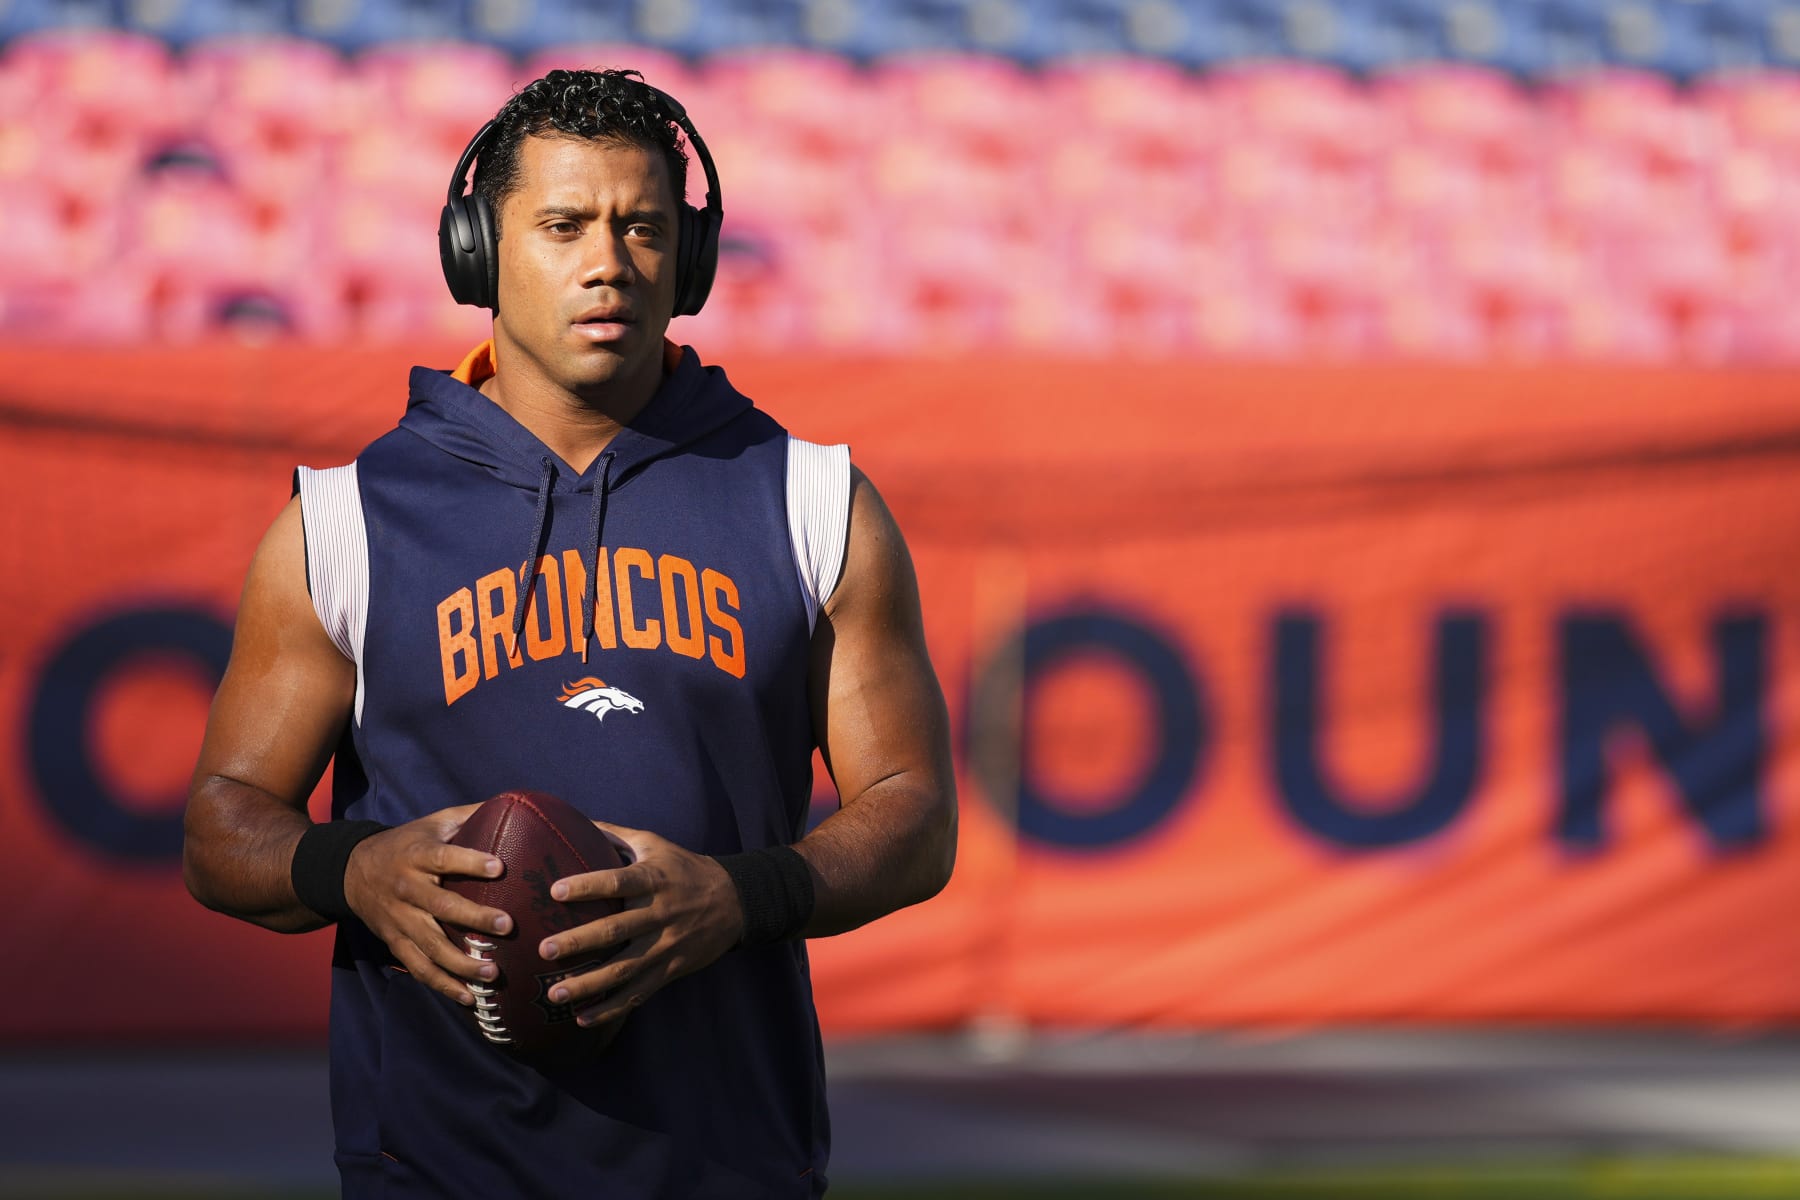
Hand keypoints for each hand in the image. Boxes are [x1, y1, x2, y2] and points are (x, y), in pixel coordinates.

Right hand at [343, 804, 512, 1006]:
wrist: (352, 871)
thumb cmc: (407, 844)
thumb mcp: (432, 823)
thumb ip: (470, 815)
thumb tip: (515, 804)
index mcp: (417, 855)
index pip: (444, 857)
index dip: (470, 862)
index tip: (500, 867)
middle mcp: (407, 889)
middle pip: (441, 906)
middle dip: (475, 918)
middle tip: (508, 926)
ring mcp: (400, 920)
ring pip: (431, 945)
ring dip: (462, 963)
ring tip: (493, 973)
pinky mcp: (395, 942)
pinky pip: (419, 968)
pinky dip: (443, 986)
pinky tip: (470, 998)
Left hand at [537, 822, 744, 1027]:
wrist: (735, 901)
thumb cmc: (685, 869)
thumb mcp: (656, 844)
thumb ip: (616, 835)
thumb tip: (577, 819)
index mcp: (652, 880)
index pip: (617, 882)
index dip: (587, 886)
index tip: (555, 890)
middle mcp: (658, 914)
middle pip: (615, 930)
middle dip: (579, 942)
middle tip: (544, 950)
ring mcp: (665, 945)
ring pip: (624, 969)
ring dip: (589, 984)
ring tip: (555, 993)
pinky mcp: (670, 969)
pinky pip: (638, 993)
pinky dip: (611, 1009)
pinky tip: (582, 1018)